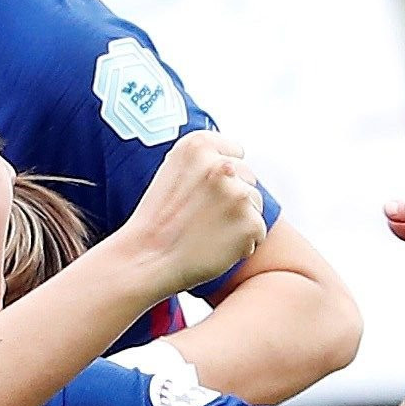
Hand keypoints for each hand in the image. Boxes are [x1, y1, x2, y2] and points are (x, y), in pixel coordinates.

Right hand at [116, 133, 266, 299]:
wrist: (146, 260)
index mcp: (198, 145)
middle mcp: (220, 164)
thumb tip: (234, 165)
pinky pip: (258, 231)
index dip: (222, 176)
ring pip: (255, 204)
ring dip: (239, 219)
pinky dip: (242, 243)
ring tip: (206, 232)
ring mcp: (237, 193)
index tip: (202, 193)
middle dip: (232, 197)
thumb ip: (204, 163)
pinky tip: (214, 247)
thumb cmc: (158, 221)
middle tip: (201, 217)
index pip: (236, 152)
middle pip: (248, 178)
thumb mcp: (173, 173)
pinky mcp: (250, 222)